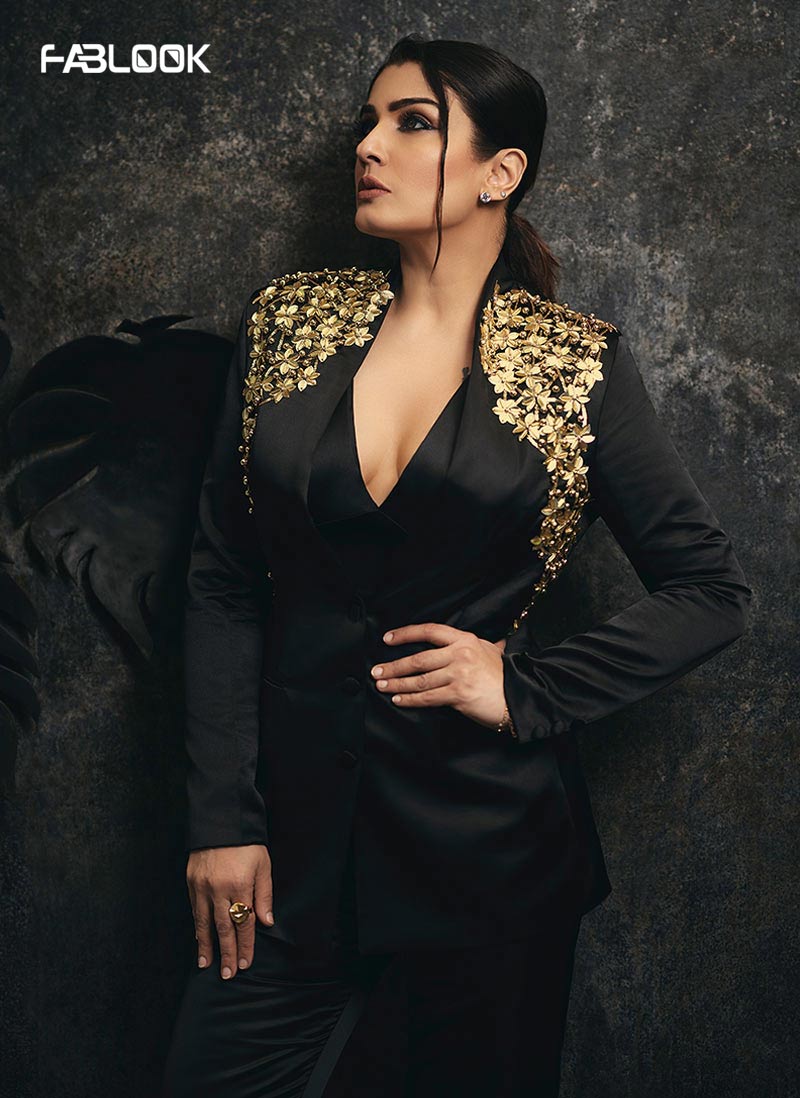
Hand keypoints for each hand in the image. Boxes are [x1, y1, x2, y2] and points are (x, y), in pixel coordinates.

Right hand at [186, 844, 273, 979]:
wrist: (221, 819)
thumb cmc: (246, 843)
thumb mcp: (263, 865)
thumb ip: (264, 895)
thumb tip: (266, 922)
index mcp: (240, 885)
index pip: (244, 923)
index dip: (246, 945)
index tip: (245, 963)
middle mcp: (219, 889)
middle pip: (224, 928)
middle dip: (227, 953)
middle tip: (228, 975)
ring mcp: (202, 887)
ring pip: (204, 923)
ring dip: (207, 946)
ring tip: (207, 965)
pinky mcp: (191, 882)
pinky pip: (194, 911)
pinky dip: (197, 928)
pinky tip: (199, 940)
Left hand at [370, 623, 508, 727]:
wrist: (520, 697)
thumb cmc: (506, 676)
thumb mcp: (493, 653)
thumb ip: (485, 646)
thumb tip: (496, 643)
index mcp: (465, 640)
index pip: (429, 631)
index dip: (406, 634)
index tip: (388, 639)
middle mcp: (460, 654)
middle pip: (418, 658)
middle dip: (393, 666)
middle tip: (376, 671)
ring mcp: (459, 674)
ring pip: (419, 679)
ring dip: (397, 684)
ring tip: (382, 686)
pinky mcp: (459, 694)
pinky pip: (428, 698)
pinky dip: (410, 700)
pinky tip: (399, 700)